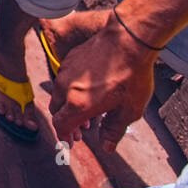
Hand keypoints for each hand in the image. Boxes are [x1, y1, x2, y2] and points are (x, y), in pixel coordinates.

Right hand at [50, 14, 158, 151]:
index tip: (69, 142)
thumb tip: (106, 146)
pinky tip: (87, 90)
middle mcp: (66, 88)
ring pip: (59, 94)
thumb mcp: (129, 111)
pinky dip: (71, 90)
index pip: (61, 125)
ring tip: (86, 112)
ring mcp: (66, 72)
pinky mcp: (70, 59)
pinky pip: (65, 79)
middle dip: (66, 123)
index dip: (63, 136)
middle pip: (57, 111)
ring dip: (69, 106)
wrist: (128, 41)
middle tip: (80, 131)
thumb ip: (114, 130)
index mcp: (78, 104)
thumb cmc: (131, 75)